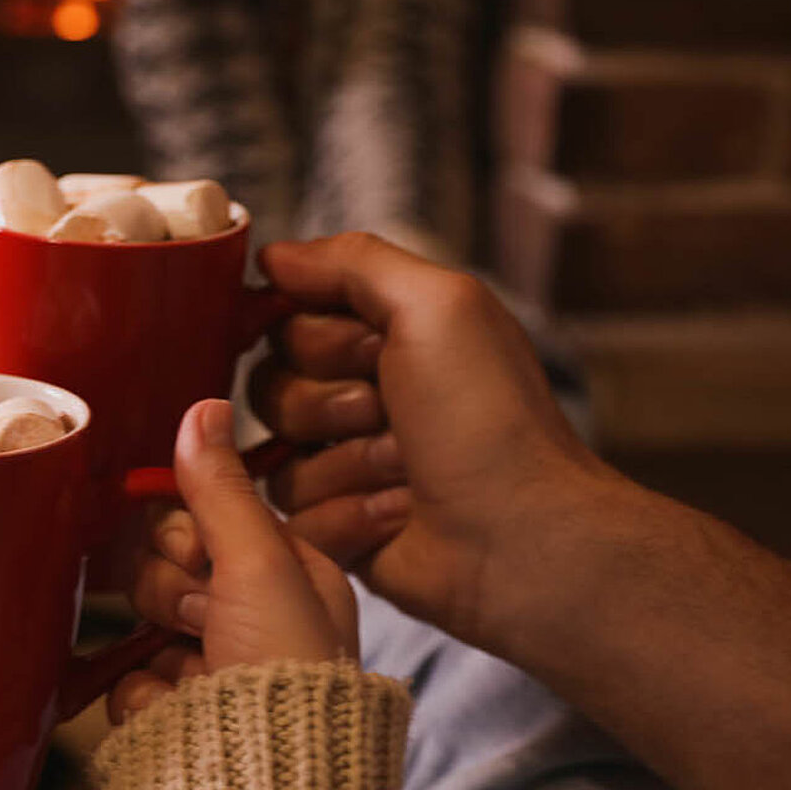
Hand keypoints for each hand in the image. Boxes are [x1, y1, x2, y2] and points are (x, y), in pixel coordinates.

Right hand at [107, 399, 358, 724]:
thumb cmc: (283, 674)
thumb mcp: (259, 564)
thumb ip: (221, 489)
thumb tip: (206, 405)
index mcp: (294, 579)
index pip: (217, 516)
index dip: (193, 528)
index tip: (199, 550)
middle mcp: (256, 621)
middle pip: (173, 560)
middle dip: (173, 584)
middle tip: (200, 613)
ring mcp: (211, 669)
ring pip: (145, 614)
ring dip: (158, 636)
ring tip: (189, 669)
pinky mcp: (172, 716)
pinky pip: (128, 677)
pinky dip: (142, 693)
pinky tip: (172, 710)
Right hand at [251, 233, 630, 650]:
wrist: (521, 535)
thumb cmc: (490, 418)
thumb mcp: (436, 304)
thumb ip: (351, 262)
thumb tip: (273, 254)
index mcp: (386, 335)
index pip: (287, 318)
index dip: (309, 333)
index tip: (361, 347)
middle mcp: (361, 395)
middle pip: (269, 384)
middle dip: (329, 401)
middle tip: (391, 411)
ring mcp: (346, 464)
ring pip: (274, 453)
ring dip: (345, 462)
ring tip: (406, 471)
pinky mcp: (337, 527)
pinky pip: (291, 515)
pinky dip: (346, 515)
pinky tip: (399, 516)